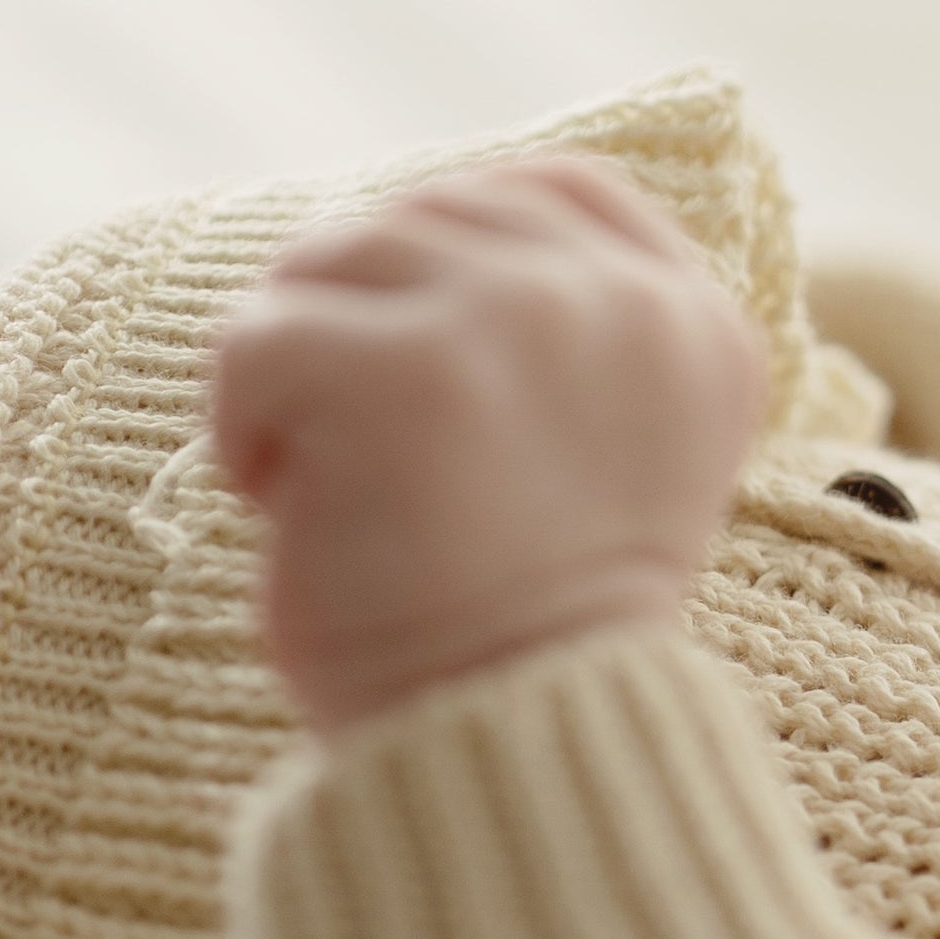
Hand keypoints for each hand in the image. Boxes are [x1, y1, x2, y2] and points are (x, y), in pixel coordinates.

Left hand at [210, 155, 770, 735]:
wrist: (515, 749)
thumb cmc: (533, 624)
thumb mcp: (608, 450)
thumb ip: (571, 337)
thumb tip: (424, 239)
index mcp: (697, 326)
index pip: (555, 190)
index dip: (451, 250)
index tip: (421, 362)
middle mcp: (626, 305)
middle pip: (419, 216)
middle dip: (359, 326)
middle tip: (370, 461)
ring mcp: (520, 321)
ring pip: (324, 263)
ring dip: (296, 375)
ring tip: (337, 487)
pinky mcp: (407, 367)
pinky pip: (256, 339)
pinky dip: (242, 431)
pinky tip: (292, 509)